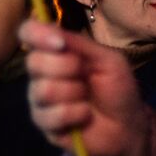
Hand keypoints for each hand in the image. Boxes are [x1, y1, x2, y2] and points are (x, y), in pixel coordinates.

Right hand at [21, 19, 151, 155]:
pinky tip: (85, 115)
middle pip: (34, 62)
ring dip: (75, 92)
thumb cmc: (117, 88)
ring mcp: (40, 99)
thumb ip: (80, 44)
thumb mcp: (107, 59)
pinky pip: (51, 115)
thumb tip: (52, 30)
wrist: (126, 125)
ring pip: (44, 90)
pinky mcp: (44, 124)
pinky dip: (76, 114)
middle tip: (85, 74)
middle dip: (67, 68)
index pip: (28, 33)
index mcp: (55, 51)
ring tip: (87, 97)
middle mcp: (41, 72)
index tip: (59, 44)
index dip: (37, 35)